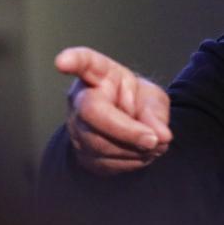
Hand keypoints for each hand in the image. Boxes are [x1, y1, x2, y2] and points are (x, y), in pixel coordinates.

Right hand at [56, 46, 171, 175]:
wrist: (130, 127)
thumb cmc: (138, 103)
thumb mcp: (153, 99)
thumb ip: (156, 113)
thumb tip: (161, 135)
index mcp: (100, 76)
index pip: (85, 63)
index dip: (74, 61)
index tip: (62, 61)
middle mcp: (81, 99)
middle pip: (93, 113)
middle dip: (127, 131)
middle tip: (156, 140)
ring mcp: (76, 128)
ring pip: (100, 144)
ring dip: (134, 150)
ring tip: (155, 145)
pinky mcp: (80, 153)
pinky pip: (105, 163)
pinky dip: (130, 162)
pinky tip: (140, 153)